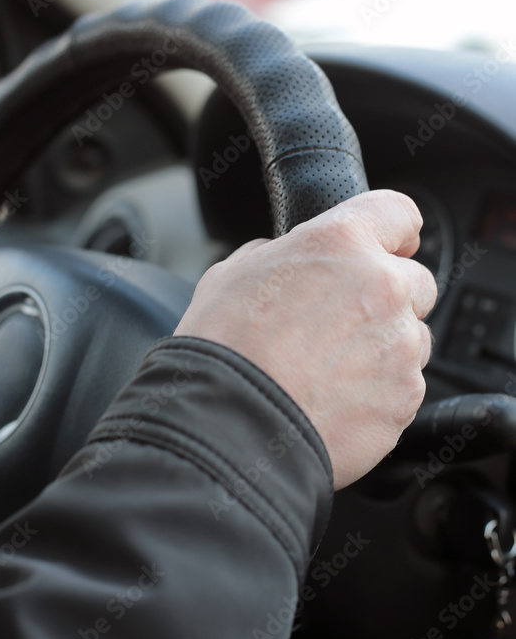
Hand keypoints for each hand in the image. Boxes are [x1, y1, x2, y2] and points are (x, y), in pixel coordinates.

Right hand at [174, 190, 436, 489]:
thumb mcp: (232, 274)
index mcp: (341, 242)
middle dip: (387, 299)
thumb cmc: (223, 349)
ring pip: (413, 339)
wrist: (228, 425)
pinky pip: (405, 387)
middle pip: (416, 282)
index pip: (398, 213)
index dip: (393, 233)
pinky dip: (379, 394)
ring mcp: (400, 344)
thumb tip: (286, 259)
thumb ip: (276, 256)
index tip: (390, 248)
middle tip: (341, 325)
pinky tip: (334, 401)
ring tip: (330, 372)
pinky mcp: (405, 396)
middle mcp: (383, 285)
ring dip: (385, 349)